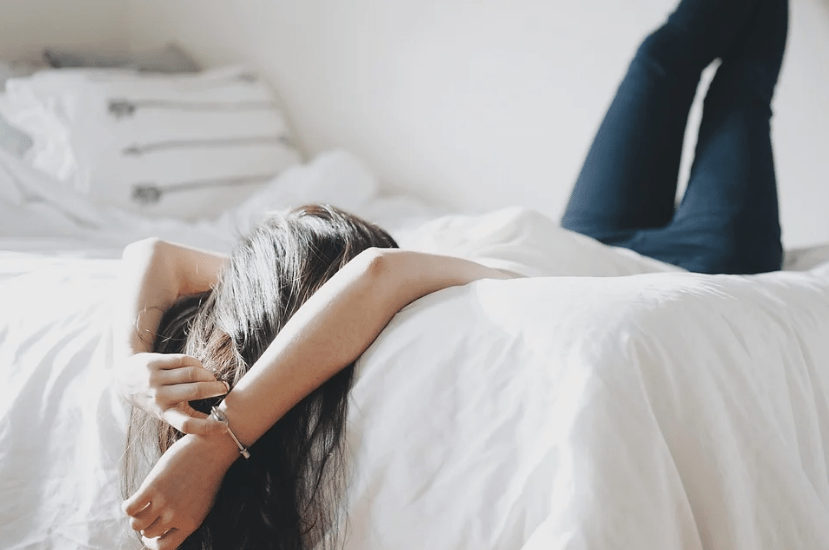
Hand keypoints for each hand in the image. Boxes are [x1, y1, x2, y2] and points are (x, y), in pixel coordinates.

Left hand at [116, 353, 228, 434]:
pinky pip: (183, 360)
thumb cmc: (152, 399)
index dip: (207, 426)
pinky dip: (197, 364)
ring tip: (212, 378)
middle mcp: (158, 397)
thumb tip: (217, 424)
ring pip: (191, 373)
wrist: (123, 380)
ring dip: (208, 375)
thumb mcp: (165, 412)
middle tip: (224, 388)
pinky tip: (200, 368)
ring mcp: (155, 379)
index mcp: (162, 414)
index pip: (186, 424)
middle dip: (215, 389)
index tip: (224, 426)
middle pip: (195, 391)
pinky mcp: (154, 362)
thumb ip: (188, 416)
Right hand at [123, 433, 238, 548]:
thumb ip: (185, 518)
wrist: (212, 449)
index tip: (150, 534)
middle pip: (149, 533)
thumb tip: (162, 528)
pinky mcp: (153, 487)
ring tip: (139, 506)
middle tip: (145, 512)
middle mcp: (176, 517)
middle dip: (145, 525)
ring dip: (135, 517)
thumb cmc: (207, 473)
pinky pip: (129, 508)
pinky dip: (127, 506)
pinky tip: (131, 500)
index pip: (165, 547)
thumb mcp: (201, 503)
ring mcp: (164, 502)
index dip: (153, 542)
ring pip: (137, 524)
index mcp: (190, 524)